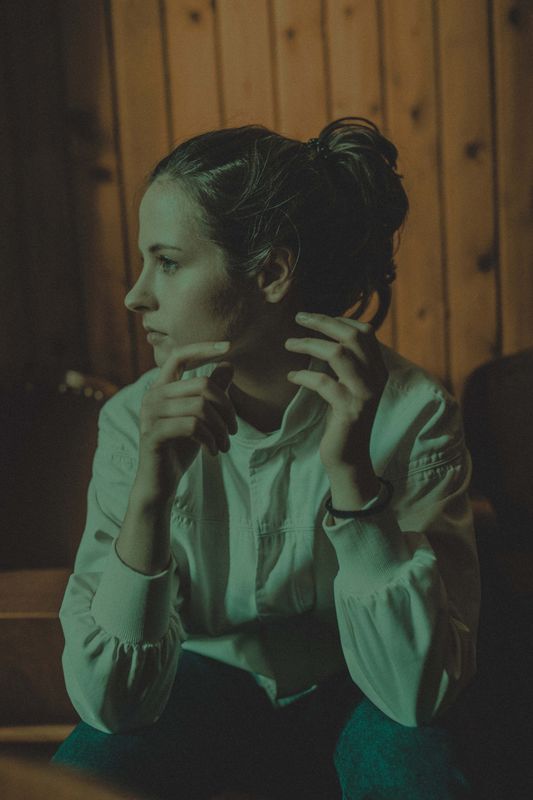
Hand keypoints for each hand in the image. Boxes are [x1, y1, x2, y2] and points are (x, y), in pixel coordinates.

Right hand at [136, 343, 237, 503]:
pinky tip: (214, 451)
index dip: (203, 348)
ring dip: (221, 428)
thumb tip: (228, 364)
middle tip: (234, 430)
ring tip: (225, 444)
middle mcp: (152, 396)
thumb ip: (212, 391)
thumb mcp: (201, 417)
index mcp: (162, 387)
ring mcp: (150, 414)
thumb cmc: (181, 447)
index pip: (180, 356)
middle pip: (201, 384)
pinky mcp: (154, 434)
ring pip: (200, 407)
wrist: (160, 482)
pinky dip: (210, 439)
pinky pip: (192, 426)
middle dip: (226, 407)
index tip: (229, 347)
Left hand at [284, 312, 388, 472]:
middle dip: (323, 322)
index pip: (365, 333)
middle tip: (298, 317)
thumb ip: (346, 365)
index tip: (315, 318)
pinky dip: (303, 376)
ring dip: (309, 344)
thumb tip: (327, 336)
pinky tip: (291, 377)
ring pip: (338, 354)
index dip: (340, 319)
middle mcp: (376, 378)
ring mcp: (364, 394)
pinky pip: (324, 383)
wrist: (349, 459)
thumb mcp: (348, 387)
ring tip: (288, 344)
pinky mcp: (349, 410)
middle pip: (353, 336)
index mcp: (378, 370)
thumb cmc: (342, 421)